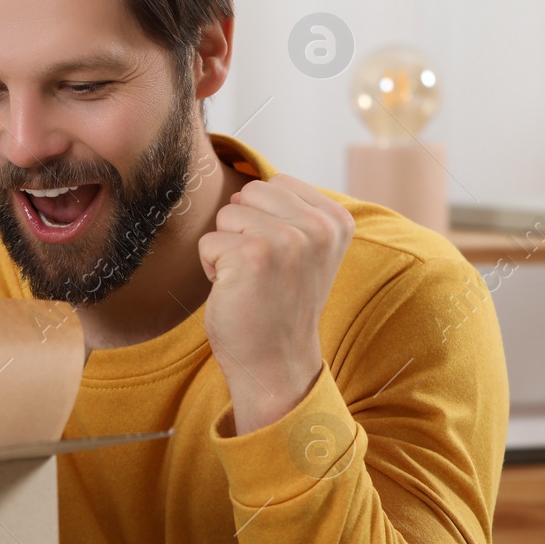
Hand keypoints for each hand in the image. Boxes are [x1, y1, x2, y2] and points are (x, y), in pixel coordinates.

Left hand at [197, 174, 354, 434]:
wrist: (276, 363)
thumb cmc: (280, 304)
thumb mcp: (306, 249)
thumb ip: (292, 211)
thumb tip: (245, 181)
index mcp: (337, 219)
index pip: (275, 184)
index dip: (264, 220)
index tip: (281, 260)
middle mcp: (318, 227)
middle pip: (249, 193)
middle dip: (243, 229)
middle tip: (261, 271)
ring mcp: (287, 240)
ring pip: (226, 214)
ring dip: (227, 249)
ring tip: (250, 282)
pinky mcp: (252, 256)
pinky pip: (208, 241)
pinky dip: (211, 268)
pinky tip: (236, 293)